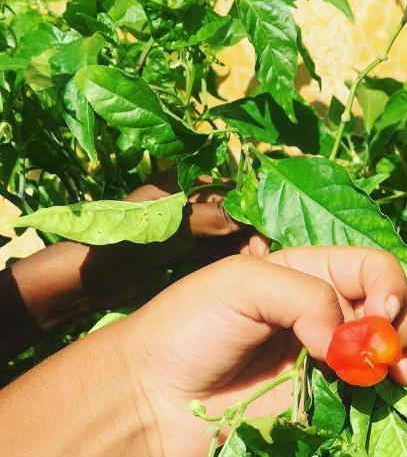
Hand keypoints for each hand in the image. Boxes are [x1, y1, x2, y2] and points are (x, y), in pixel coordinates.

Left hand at [0, 172, 268, 361]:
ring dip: (242, 246)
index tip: (265, 230)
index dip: (250, 206)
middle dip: (249, 229)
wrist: (90, 278)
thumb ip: (209, 217)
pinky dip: (229, 257)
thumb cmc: (123, 243)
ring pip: (226, 231)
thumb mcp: (169, 226)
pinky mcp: (182, 247)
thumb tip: (245, 218)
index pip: (229, 185)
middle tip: (263, 254)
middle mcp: (186, 197)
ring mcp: (185, 223)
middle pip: (232, 209)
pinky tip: (243, 270)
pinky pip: (215, 248)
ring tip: (256, 264)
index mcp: (180, 178)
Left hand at [123, 247, 406, 456]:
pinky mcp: (328, 403)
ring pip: (399, 350)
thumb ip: (305, 296)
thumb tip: (347, 341)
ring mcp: (332, 361)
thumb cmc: (187, 328)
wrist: (153, 400)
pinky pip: (377, 394)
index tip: (381, 315)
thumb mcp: (241, 284)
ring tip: (405, 374)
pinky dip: (395, 392)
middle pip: (399, 307)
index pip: (375, 269)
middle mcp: (329, 314)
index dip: (390, 287)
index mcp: (311, 273)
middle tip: (394, 351)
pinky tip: (392, 392)